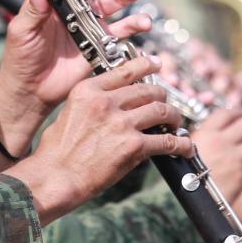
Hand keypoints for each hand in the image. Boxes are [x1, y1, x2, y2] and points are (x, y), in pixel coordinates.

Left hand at [0, 0, 158, 152]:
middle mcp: (75, 4)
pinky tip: (144, 22)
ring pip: (116, 0)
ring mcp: (89, 22)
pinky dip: (135, 24)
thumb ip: (32, 9)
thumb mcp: (21, 31)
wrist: (31, 90)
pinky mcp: (100, 43)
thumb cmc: (20, 57)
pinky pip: (121, 31)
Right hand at [5, 55, 194, 224]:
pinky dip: (181, 144)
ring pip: (162, 111)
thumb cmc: (57, 151)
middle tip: (166, 105)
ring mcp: (121, 123)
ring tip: (176, 124)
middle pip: (148, 90)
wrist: (56, 177)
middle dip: (162, 96)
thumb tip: (115, 101)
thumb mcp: (70, 112)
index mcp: (88, 90)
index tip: (157, 65)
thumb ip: (93, 102)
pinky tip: (186, 147)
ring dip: (174, 117)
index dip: (146, 66)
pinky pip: (167, 141)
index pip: (125, 71)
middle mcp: (106, 102)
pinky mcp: (133, 146)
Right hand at [189, 106, 241, 201]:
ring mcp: (234, 158)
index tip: (241, 115)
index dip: (237, 112)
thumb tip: (209, 132)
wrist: (190, 198)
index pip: (227, 114)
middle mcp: (222, 142)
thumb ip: (199, 138)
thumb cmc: (183, 176)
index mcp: (206, 134)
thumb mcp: (185, 150)